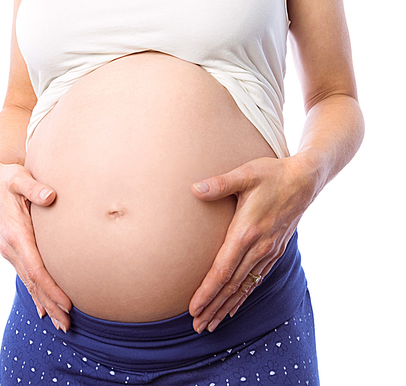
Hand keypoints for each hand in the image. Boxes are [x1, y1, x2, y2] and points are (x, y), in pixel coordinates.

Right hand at [0, 157, 71, 331]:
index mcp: (15, 234)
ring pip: (29, 282)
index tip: (67, 303)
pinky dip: (36, 292)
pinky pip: (26, 276)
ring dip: (45, 303)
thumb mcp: (19, 177)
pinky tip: (44, 308)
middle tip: (68, 325)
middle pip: (33, 282)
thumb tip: (50, 196)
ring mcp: (10, 250)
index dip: (52, 287)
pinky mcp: (13, 249)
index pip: (36, 269)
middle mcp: (10, 247)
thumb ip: (34, 187)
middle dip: (51, 304)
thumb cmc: (8, 176)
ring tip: (61, 323)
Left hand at [188, 155, 315, 333]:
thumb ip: (220, 184)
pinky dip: (244, 295)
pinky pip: (257, 279)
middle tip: (197, 326)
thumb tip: (194, 188)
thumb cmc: (272, 174)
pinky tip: (234, 306)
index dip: (208, 291)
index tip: (193, 308)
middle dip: (213, 307)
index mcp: (247, 231)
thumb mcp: (245, 174)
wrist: (305, 180)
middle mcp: (259, 247)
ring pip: (244, 286)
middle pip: (232, 285)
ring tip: (211, 324)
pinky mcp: (275, 250)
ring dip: (227, 306)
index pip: (224, 269)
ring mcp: (269, 251)